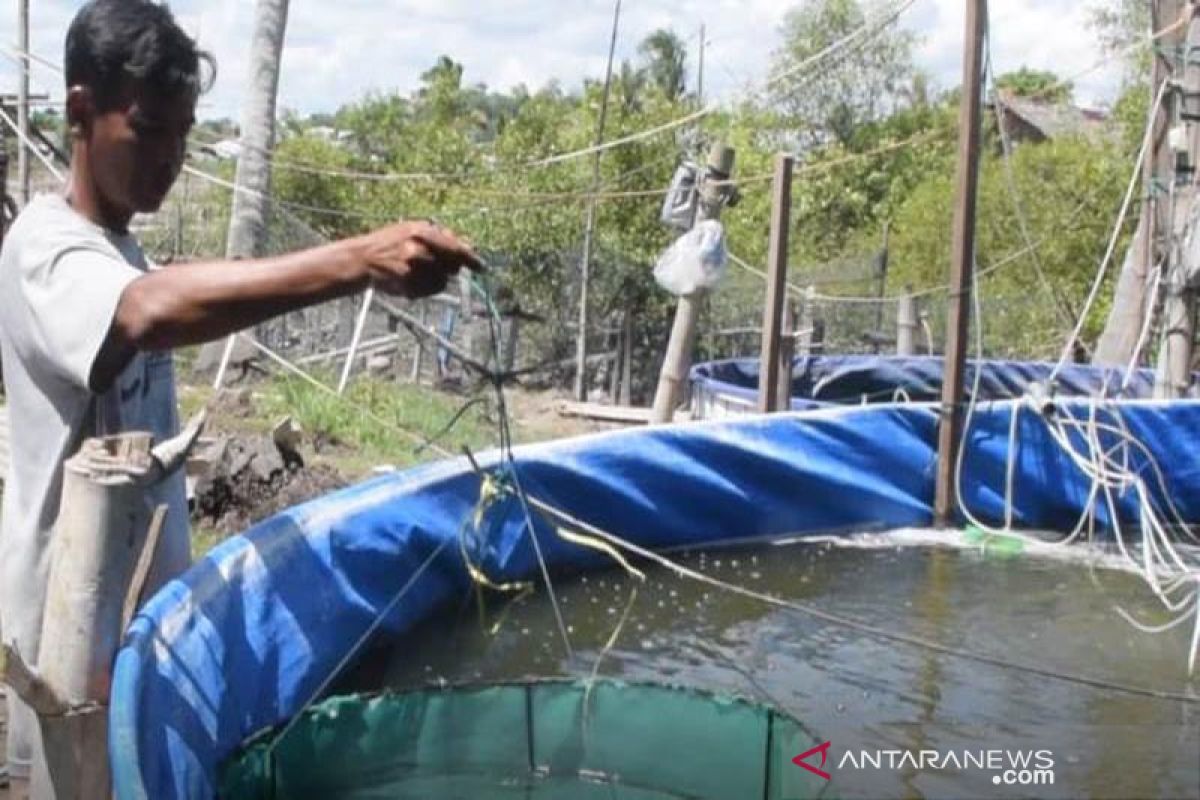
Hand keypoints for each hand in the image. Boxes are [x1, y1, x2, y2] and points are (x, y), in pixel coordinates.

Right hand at [356, 220, 481, 298]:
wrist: (363, 258)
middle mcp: (418, 248)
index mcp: (421, 231)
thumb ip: (440, 236)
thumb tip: (468, 245)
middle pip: (452, 265)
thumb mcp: (412, 230)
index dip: (470, 259)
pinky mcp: (408, 283)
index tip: (481, 267)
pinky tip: (410, 281)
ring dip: (434, 279)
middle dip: (449, 268)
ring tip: (415, 272)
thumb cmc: (390, 243)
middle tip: (433, 265)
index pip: (455, 247)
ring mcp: (413, 267)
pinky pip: (429, 290)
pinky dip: (425, 289)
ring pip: (442, 280)